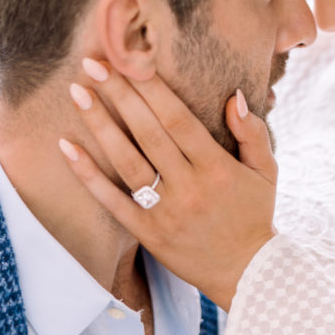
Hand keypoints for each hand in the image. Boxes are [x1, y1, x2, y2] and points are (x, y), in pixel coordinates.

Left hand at [59, 59, 276, 309]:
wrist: (247, 273)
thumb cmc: (255, 215)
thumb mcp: (267, 172)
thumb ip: (252, 132)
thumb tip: (233, 96)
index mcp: (217, 167)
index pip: (179, 119)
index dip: (152, 89)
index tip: (131, 61)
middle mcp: (189, 187)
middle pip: (148, 133)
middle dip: (120, 95)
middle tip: (93, 64)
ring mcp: (166, 211)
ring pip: (127, 161)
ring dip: (100, 125)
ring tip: (78, 93)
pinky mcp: (147, 233)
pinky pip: (112, 201)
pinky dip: (88, 174)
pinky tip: (67, 147)